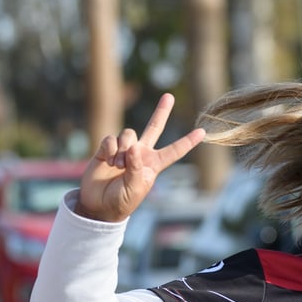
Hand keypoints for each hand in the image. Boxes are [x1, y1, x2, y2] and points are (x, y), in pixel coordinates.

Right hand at [76, 93, 205, 221]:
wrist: (98, 205)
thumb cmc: (121, 200)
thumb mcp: (135, 188)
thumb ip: (136, 168)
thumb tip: (134, 147)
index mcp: (154, 164)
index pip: (175, 151)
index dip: (188, 141)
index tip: (203, 131)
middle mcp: (141, 153)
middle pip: (154, 127)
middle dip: (161, 112)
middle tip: (169, 96)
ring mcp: (124, 149)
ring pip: (129, 134)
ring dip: (123, 149)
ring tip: (117, 166)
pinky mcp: (107, 148)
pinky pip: (111, 138)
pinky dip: (110, 149)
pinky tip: (108, 161)